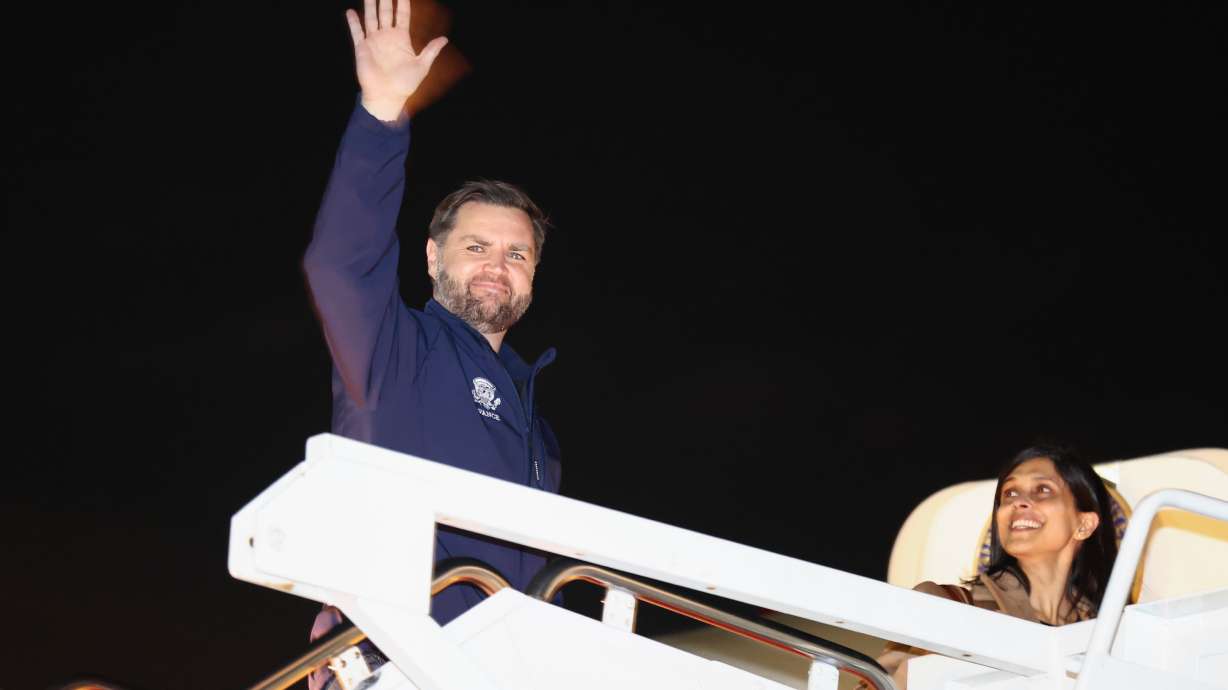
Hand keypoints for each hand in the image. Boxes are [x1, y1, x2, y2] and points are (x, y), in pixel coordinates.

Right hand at [346, 0, 448, 120]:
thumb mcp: (422, 66)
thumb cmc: (405, 84)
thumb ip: (431, 50)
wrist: (388, 97)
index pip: (402, 14)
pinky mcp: (362, 49)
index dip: (402, 1)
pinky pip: (357, 32)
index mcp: (401, 38)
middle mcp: (387, 36)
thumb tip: (445, 38)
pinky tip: (351, 11)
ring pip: (371, 17)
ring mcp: (374, 41)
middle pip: (385, 11)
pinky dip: (353, 22)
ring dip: (370, 4)